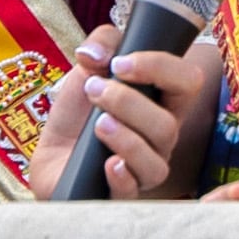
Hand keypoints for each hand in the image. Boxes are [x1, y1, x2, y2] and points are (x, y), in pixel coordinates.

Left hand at [29, 24, 208, 198]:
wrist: (51, 156)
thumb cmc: (78, 113)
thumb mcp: (86, 69)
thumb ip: (101, 45)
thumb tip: (97, 54)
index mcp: (161, 103)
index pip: (188, 81)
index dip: (160, 67)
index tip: (120, 64)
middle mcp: (160, 138)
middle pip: (168, 124)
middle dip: (127, 101)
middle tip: (93, 89)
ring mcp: (144, 168)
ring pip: (155, 160)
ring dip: (125, 136)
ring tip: (97, 123)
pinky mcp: (121, 193)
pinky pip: (134, 190)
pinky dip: (122, 175)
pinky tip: (107, 162)